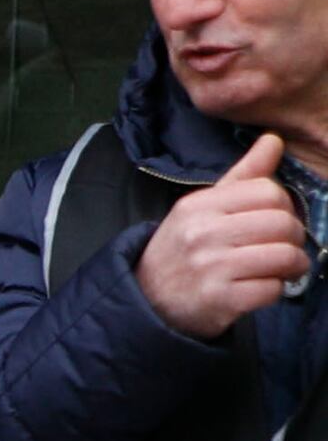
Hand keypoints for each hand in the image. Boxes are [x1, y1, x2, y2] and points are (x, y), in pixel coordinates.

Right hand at [137, 132, 306, 338]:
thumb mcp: (202, 208)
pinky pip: (272, 289)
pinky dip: (275, 290)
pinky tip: (262, 287)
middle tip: (285, 246)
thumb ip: (242, 176)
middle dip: (294, 237)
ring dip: (293, 265)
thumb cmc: (182, 250)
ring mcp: (210, 268)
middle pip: (281, 223)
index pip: (267, 191)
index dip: (284, 205)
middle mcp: (202, 234)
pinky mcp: (219, 300)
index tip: (276, 219)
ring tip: (284, 268)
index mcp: (198, 206)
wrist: (145, 301)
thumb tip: (273, 139)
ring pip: (283, 256)